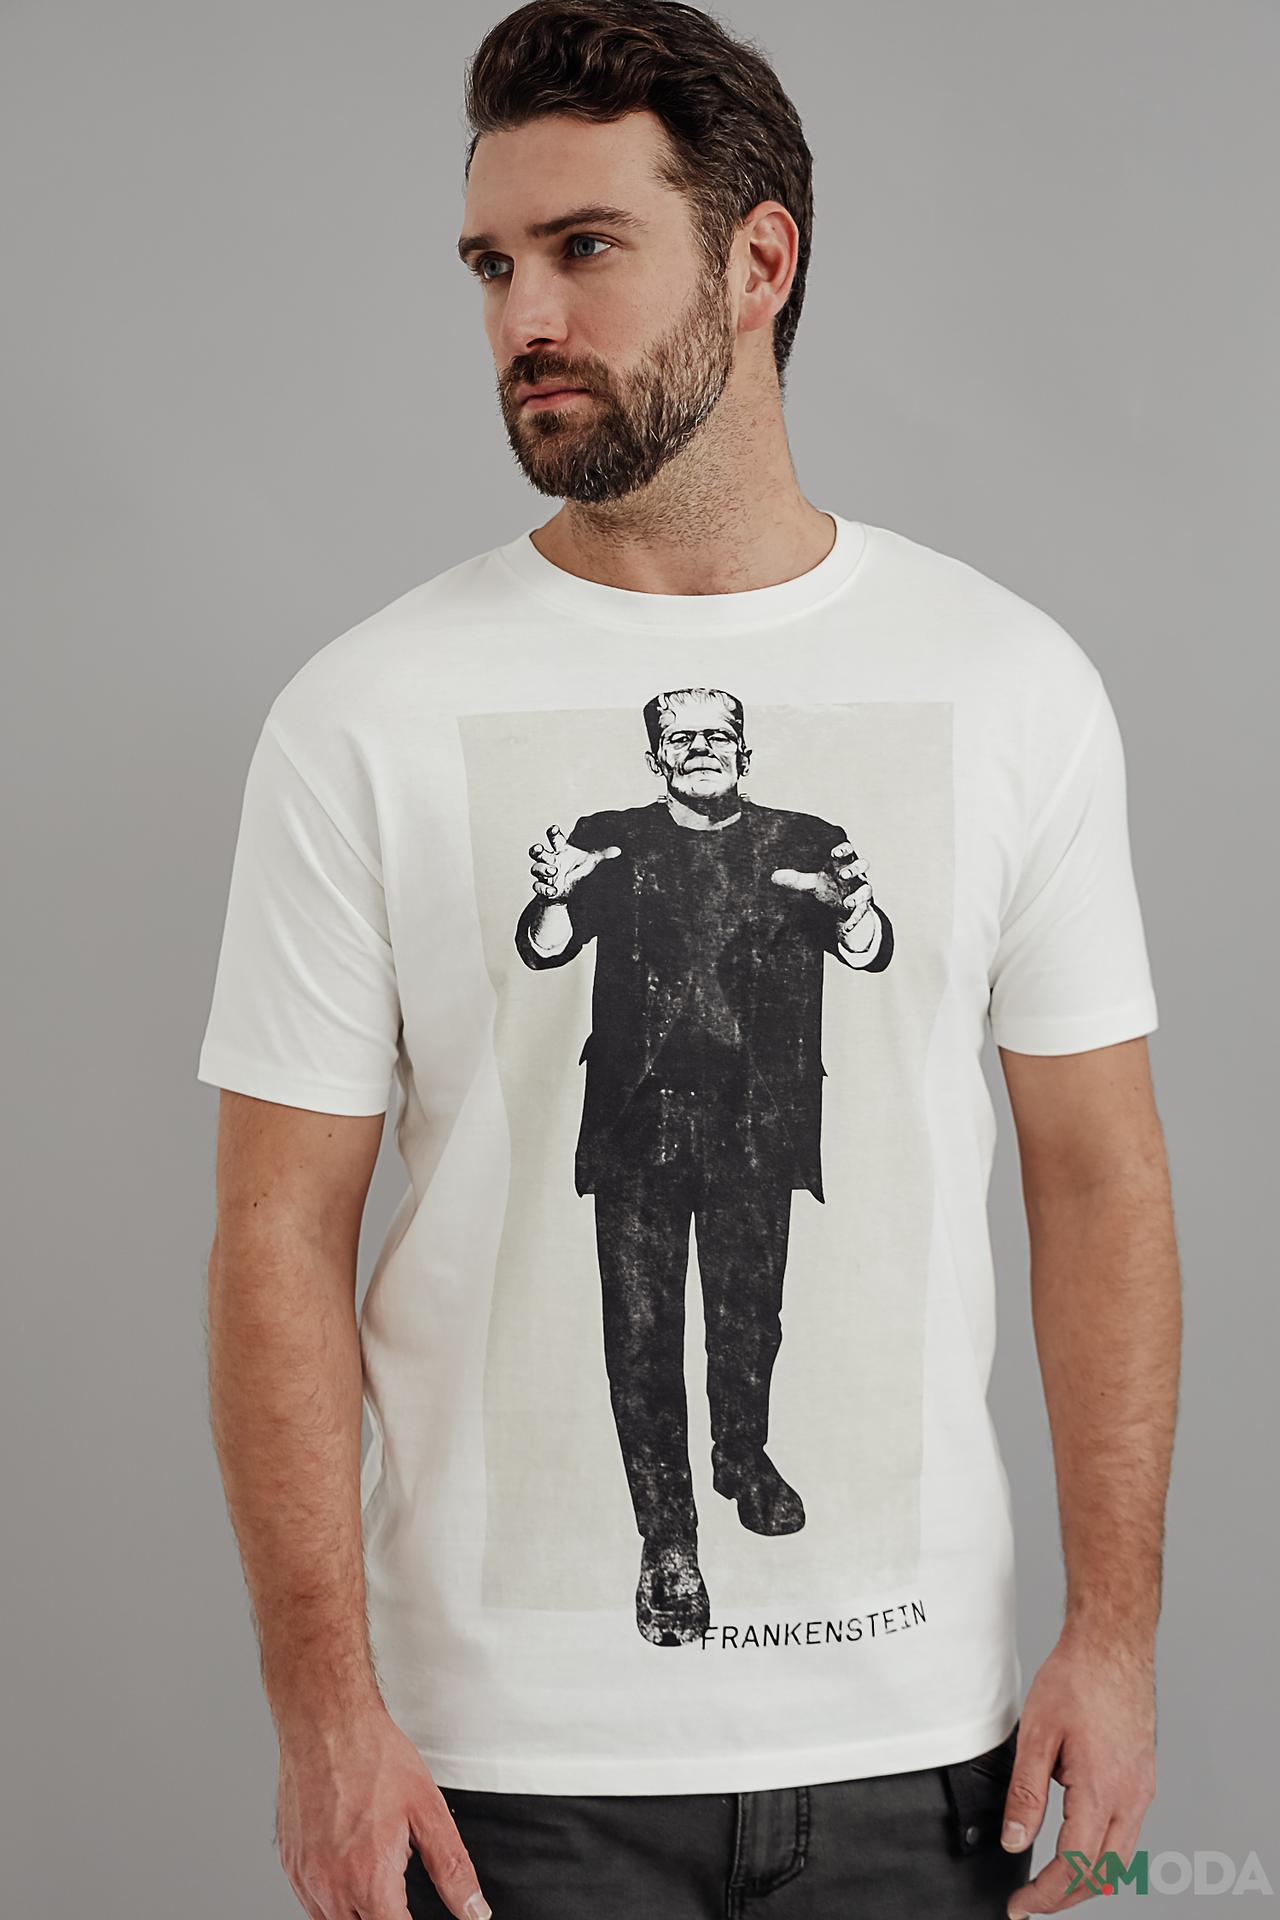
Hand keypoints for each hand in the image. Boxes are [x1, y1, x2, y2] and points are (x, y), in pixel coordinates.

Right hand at [275, 1701, 490, 1919]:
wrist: (326, 1721)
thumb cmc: (374, 1757)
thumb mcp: (428, 1810)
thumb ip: (452, 1869)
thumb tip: (474, 1911)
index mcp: (369, 1880)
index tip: (416, 1910)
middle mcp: (330, 1888)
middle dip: (386, 1914)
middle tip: (399, 1885)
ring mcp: (305, 1878)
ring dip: (360, 1909)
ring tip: (376, 1866)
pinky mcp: (290, 1864)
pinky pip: (312, 1902)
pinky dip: (334, 1897)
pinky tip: (351, 1862)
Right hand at [530, 823, 620, 901]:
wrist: (571, 892)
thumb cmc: (580, 871)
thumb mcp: (592, 863)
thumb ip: (604, 856)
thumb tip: (618, 851)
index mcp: (561, 850)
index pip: (554, 838)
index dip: (553, 832)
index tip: (554, 829)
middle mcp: (551, 860)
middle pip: (538, 852)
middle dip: (537, 849)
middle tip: (540, 849)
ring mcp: (545, 874)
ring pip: (535, 868)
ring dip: (542, 869)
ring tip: (554, 871)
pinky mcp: (544, 887)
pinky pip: (537, 886)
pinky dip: (543, 888)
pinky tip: (552, 890)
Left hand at [771, 840, 873, 938]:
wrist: (845, 906)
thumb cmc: (830, 887)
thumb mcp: (813, 883)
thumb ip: (796, 879)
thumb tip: (773, 876)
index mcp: (843, 864)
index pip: (848, 851)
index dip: (844, 850)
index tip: (834, 853)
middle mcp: (855, 876)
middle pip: (862, 866)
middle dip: (854, 869)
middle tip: (843, 875)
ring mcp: (861, 890)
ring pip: (866, 889)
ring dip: (857, 896)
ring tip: (846, 903)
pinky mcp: (863, 907)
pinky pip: (861, 912)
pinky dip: (854, 920)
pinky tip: (846, 927)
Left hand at [1001, 1630, 1156, 1915]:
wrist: (1113, 1646)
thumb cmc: (1077, 1679)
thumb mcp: (1036, 1736)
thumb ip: (1025, 1795)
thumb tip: (1015, 1840)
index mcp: (1102, 1791)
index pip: (1075, 1866)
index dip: (1045, 1895)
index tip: (1021, 1906)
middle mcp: (1131, 1798)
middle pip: (1104, 1875)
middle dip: (1067, 1896)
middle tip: (1032, 1900)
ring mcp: (1142, 1790)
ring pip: (1120, 1859)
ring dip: (1087, 1877)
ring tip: (1052, 1879)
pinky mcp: (1144, 1779)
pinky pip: (1127, 1833)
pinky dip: (1102, 1852)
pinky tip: (1078, 1842)